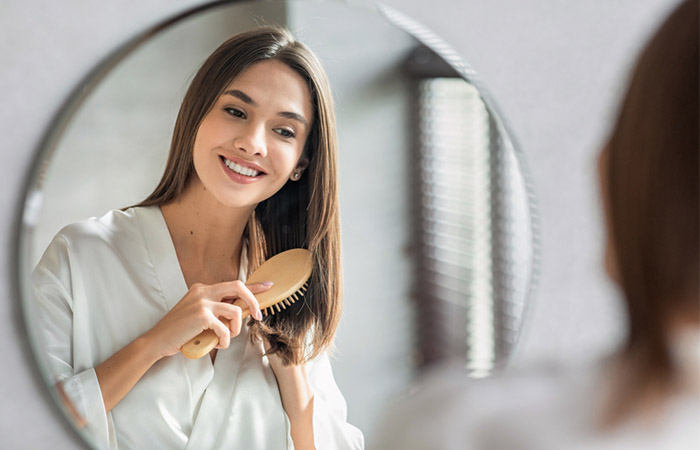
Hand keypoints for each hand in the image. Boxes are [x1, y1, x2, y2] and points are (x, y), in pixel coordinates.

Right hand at [143, 280, 270, 357]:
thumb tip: (241, 312)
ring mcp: (202, 302)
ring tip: (227, 338)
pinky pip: (225, 328)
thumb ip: (217, 310)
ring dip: (236, 328)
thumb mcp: (200, 315)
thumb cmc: (180, 331)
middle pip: (238, 286)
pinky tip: (219, 344)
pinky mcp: (202, 315)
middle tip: (258, 316)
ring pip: (235, 310)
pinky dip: (226, 339)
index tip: (268, 286)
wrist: (158, 340)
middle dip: (253, 301)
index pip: (233, 284)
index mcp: (202, 288)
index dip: (253, 286)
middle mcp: (203, 291)